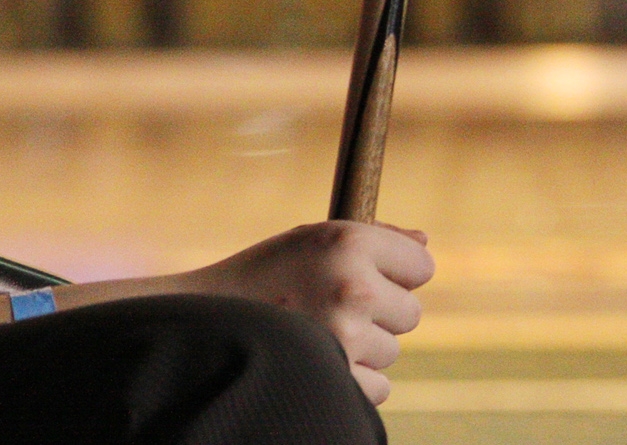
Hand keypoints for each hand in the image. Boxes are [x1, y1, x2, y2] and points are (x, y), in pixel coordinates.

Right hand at [181, 221, 434, 403]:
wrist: (201, 322)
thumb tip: (425, 243)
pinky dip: (352, 380)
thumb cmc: (258, 276)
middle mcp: (352, 286)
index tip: (370, 275)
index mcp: (345, 242)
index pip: (421, 265)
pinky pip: (379, 385)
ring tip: (311, 331)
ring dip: (361, 348)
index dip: (396, 272)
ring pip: (392, 351)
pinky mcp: (340, 378)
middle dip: (379, 313)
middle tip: (328, 306)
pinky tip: (314, 358)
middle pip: (411, 312)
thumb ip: (370, 239)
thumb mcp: (306, 241)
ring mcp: (347, 336)